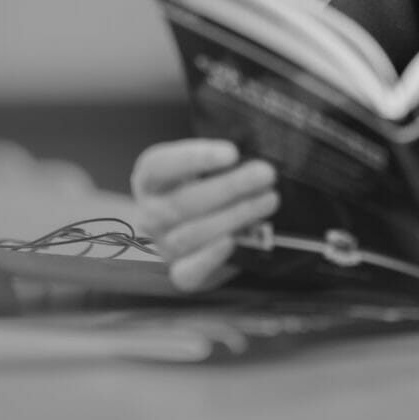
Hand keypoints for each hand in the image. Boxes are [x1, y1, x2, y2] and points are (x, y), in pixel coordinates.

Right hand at [130, 138, 277, 290]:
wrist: (201, 229)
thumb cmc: (205, 187)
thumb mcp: (205, 166)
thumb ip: (221, 157)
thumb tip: (255, 146)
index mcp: (150, 179)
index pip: (160, 165)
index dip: (194, 158)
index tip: (232, 152)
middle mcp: (151, 213)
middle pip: (183, 201)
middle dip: (229, 187)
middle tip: (265, 173)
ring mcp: (164, 245)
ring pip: (192, 234)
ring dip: (234, 216)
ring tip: (268, 200)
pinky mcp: (182, 273)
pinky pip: (189, 272)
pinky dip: (209, 259)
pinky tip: (233, 241)